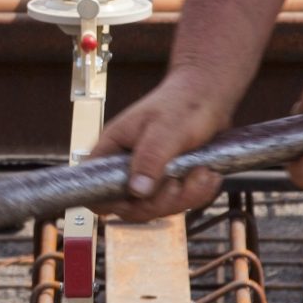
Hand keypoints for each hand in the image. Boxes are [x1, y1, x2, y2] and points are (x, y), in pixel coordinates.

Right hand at [93, 74, 234, 222]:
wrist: (209, 95)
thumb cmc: (183, 103)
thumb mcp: (166, 129)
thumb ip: (150, 158)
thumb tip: (137, 191)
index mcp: (113, 149)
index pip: (93, 187)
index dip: (110, 200)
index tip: (140, 196)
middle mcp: (127, 167)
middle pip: (130, 207)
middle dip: (161, 201)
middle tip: (181, 182)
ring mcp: (149, 176)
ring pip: (158, 207)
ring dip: (185, 197)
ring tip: (203, 172)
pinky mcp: (169, 181)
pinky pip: (180, 203)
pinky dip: (197, 194)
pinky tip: (208, 175)